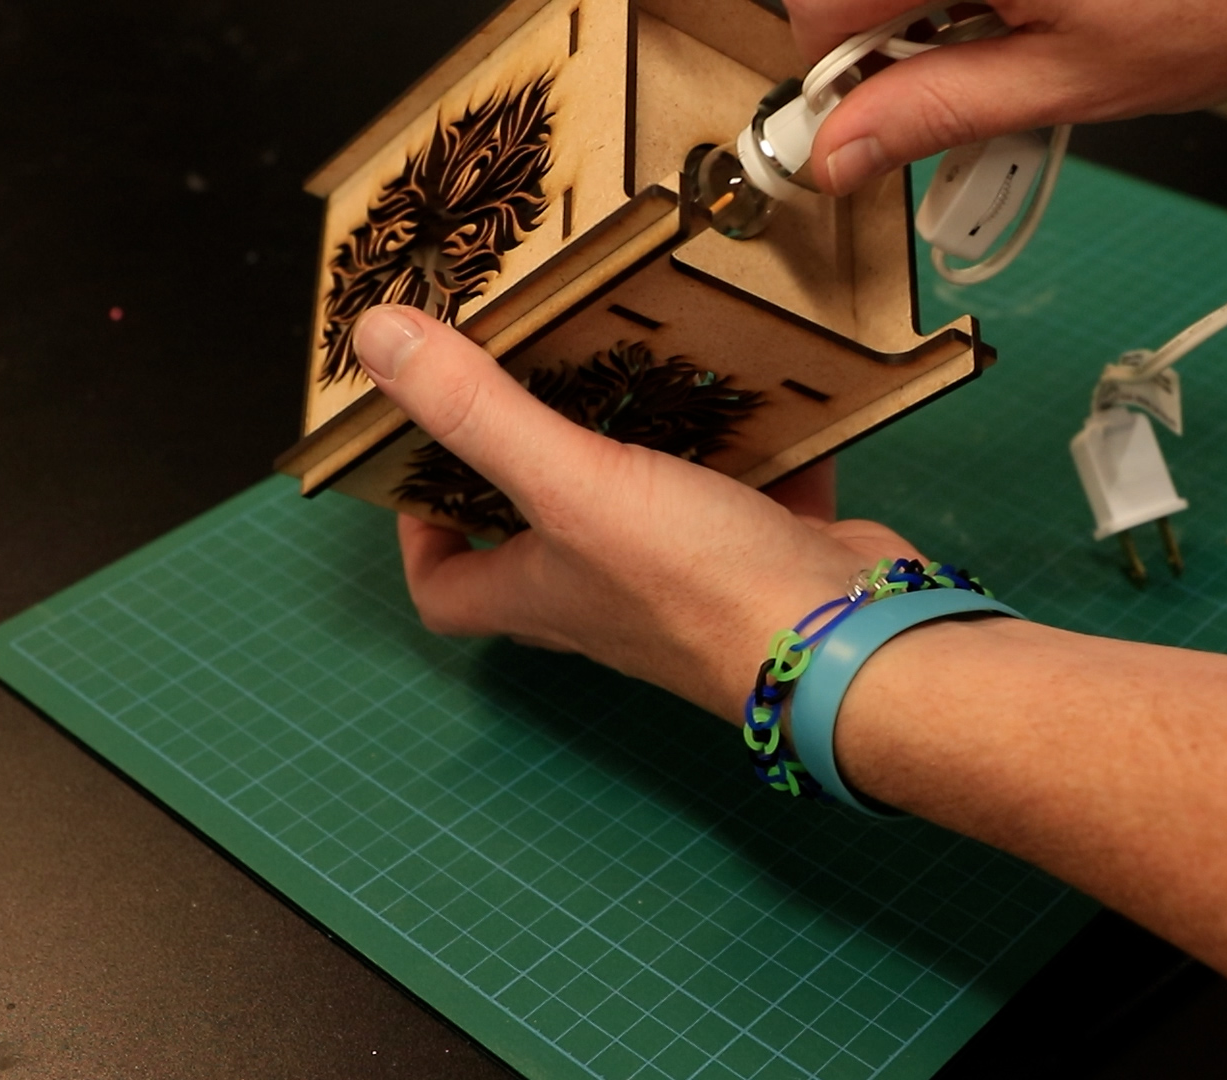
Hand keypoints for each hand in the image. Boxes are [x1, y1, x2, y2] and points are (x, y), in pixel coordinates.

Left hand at [351, 304, 919, 719]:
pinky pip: (752, 492)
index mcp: (545, 591)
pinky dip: (755, 444)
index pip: (447, 590)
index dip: (419, 537)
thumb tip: (379, 343)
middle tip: (531, 379)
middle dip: (534, 463)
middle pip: (545, 540)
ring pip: (650, 509)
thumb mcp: (570, 485)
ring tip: (636, 362)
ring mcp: (693, 582)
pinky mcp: (770, 556)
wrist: (847, 642)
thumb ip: (479, 412)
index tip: (421, 464)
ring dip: (643, 444)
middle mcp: (609, 597)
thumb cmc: (700, 587)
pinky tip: (760, 386)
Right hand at [790, 0, 1226, 192]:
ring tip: (1034, 29)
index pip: (819, 8)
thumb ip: (939, 111)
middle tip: (971, 77)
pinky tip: (1050, 1)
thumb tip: (841, 154)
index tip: (866, 124)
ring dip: (943, 9)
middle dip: (895, 36)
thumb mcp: (1072, 81)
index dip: (839, 78)